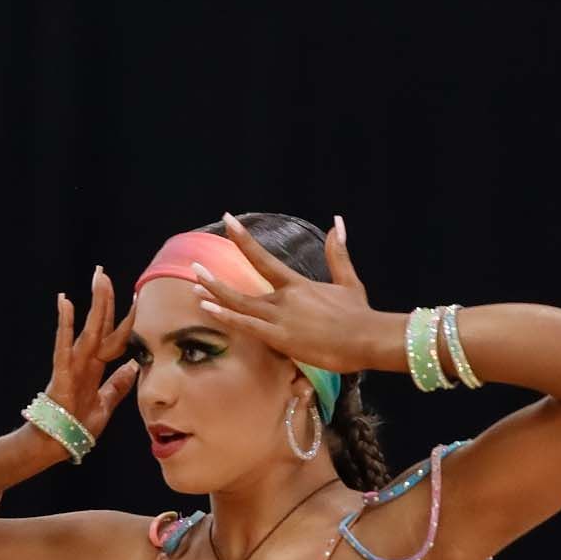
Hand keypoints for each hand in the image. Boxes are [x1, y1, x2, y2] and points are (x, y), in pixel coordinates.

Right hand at [40, 268, 138, 448]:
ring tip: (97, 279)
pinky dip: (65, 325)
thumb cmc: (79, 426)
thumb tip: (133, 366)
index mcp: (96, 368)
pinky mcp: (62, 372)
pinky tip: (65, 303)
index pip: (114, 338)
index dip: (126, 320)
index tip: (136, 299)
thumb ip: (118, 385)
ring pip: (87, 329)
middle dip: (104, 299)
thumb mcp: (106, 403)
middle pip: (99, 325)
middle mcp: (85, 361)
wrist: (58, 444)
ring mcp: (72, 365)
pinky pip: (64, 345)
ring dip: (94, 304)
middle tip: (103, 273)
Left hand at [189, 213, 383, 376]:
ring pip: (240, 305)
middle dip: (216, 278)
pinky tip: (208, 308)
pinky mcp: (280, 338)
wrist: (366, 337)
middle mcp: (284, 298)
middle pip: (243, 286)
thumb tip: (337, 221)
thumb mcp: (348, 280)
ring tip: (194, 287)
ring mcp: (280, 318)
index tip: (228, 222)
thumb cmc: (359, 314)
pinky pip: (246, 326)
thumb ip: (337, 252)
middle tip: (195, 266)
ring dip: (215, 295)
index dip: (243, 240)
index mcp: (297, 285)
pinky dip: (226, 316)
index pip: (263, 258)